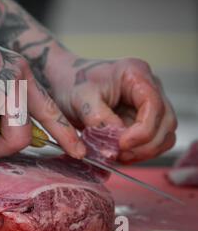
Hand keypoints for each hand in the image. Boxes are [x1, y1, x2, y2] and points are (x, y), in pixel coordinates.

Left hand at [49, 56, 177, 162]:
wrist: (64, 81)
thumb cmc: (71, 82)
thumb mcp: (80, 98)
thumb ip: (98, 119)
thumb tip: (115, 144)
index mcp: (136, 74)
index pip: (154, 105)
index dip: (143, 130)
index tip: (121, 144)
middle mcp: (148, 87)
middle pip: (166, 123)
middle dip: (145, 144)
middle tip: (118, 154)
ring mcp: (148, 104)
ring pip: (163, 135)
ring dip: (144, 151)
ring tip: (117, 155)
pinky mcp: (141, 119)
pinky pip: (151, 141)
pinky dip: (139, 152)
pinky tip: (119, 154)